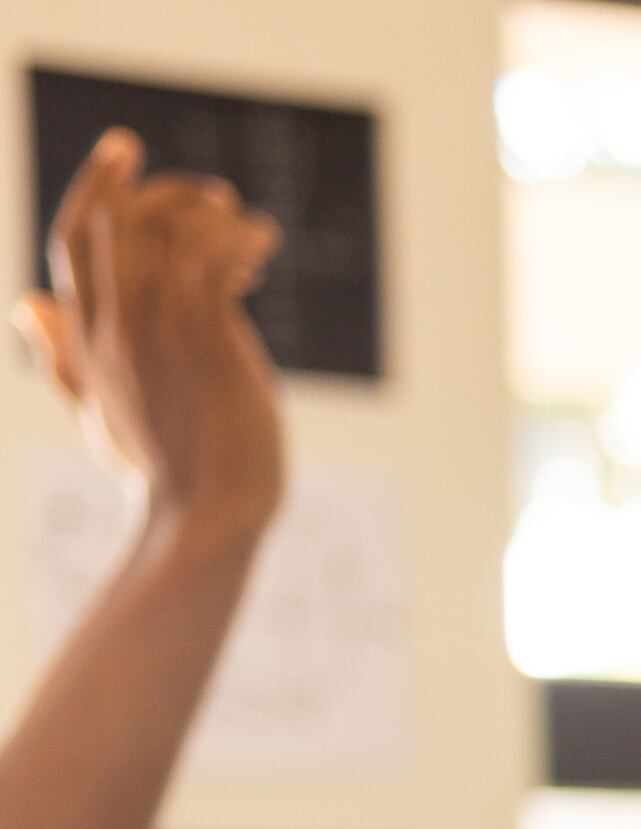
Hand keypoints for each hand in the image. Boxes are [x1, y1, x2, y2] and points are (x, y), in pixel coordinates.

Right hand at [19, 133, 285, 551]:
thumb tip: (27, 301)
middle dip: (160, 188)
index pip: (73, 239)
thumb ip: (62, 354)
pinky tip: (261, 241)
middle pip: (117, 221)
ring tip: (247, 226)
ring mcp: (157, 328)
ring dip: (211, 215)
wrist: (205, 516)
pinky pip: (210, 258)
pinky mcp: (204, 338)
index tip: (125, 150)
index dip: (96, 185)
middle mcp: (114, 325)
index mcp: (85, 338)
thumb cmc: (160, 473)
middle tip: (212, 193)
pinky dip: (236, 237)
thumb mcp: (97, 410)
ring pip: (169, 233)